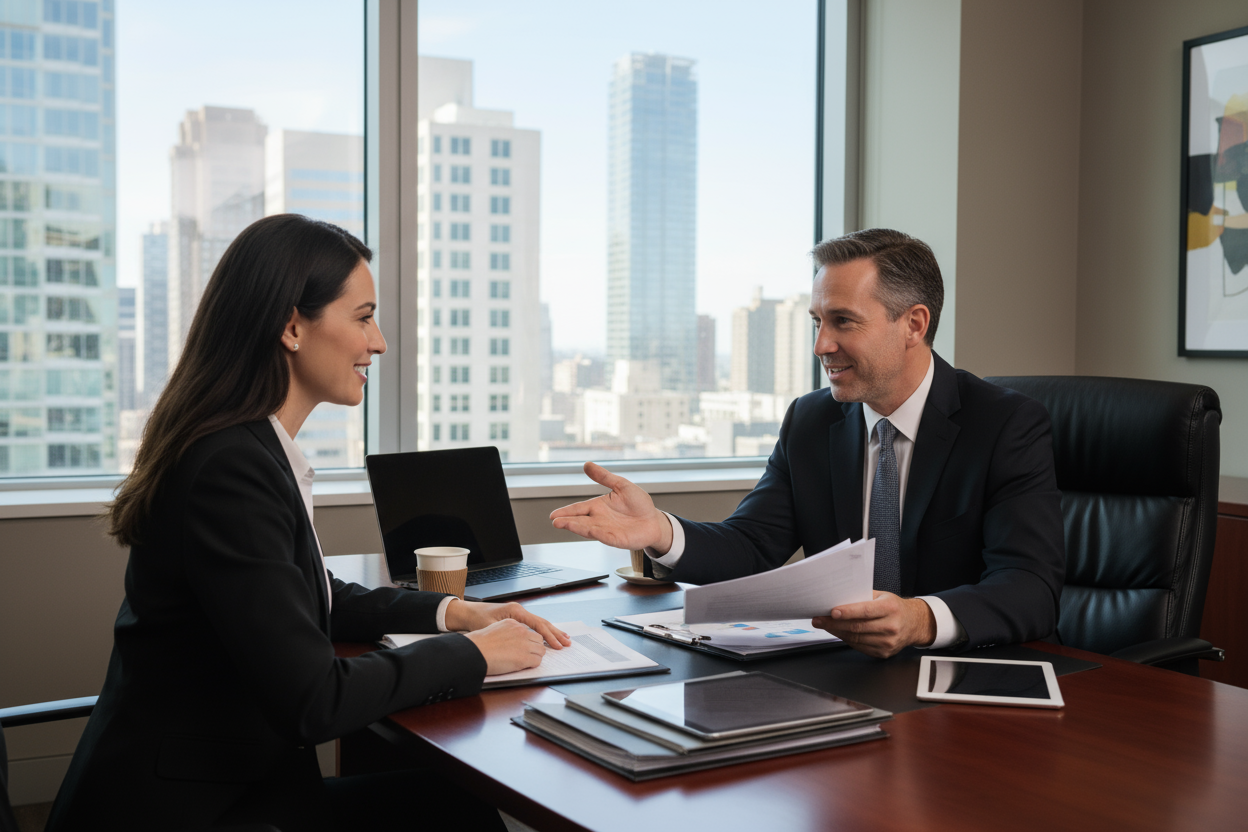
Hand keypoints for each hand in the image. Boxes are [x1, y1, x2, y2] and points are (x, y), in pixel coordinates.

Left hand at [444, 600, 571, 649]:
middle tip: (567, 643)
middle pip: (542, 623)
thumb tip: (523, 643)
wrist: (467, 612)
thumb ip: (507, 634)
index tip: (557, 645)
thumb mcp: (491, 627)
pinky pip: (533, 625)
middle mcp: (519, 611)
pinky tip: (548, 636)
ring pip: (540, 623)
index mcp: (516, 611)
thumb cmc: (477, 619)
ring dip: (552, 632)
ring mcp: (518, 614)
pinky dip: (543, 631)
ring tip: (564, 639)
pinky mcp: (516, 618)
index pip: (538, 624)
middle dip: (556, 633)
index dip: (549, 636)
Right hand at [463, 619, 548, 675]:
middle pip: (538, 639)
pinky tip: (524, 666)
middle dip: (535, 647)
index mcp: (513, 623)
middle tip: (529, 654)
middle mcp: (521, 631)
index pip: (529, 630)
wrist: (475, 652)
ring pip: (540, 650)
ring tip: (526, 661)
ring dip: (535, 656)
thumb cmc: (479, 644)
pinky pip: (537, 661)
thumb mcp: (494, 629)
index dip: (529, 640)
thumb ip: (506, 632)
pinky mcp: (525, 657)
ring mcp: (524, 644)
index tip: (528, 645)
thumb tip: (512, 641)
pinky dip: (533, 664)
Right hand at [549, 462, 673, 552]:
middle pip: (579, 520)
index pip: (579, 508)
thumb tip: (587, 464)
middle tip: (555, 521)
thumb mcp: (621, 485)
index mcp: (598, 506)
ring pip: (588, 529)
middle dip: (567, 521)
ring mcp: (607, 530)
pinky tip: (588, 530)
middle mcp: (599, 519)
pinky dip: (595, 533)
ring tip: (563, 524)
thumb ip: (604, 477)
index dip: (566, 511)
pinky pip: (604, 536)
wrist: (654, 520)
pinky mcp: (616, 539)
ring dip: (576, 527)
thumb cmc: (639, 504)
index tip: (553, 515)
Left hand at [811, 591, 935, 658]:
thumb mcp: (882, 596)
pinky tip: (838, 632)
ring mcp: (888, 642)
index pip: (865, 611)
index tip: (831, 612)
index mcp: (890, 608)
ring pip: (856, 638)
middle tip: (819, 620)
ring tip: (825, 625)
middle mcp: (891, 626)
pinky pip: (860, 647)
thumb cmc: (894, 607)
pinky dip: (846, 639)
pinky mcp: (884, 653)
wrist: (914, 624)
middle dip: (834, 624)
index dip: (847, 612)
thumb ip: (863, 597)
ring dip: (837, 632)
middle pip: (857, 627)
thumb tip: (838, 598)